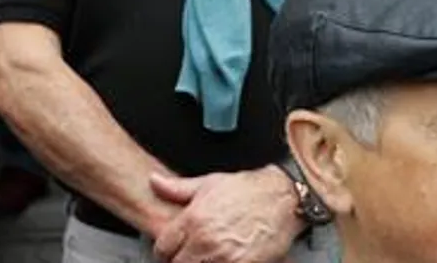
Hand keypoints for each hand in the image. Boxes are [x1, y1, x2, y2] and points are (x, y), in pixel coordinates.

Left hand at [149, 168, 302, 262]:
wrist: (282, 198)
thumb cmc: (248, 190)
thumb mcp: (209, 183)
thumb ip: (177, 188)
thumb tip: (154, 182)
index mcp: (193, 219)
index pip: (163, 248)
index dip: (165, 250)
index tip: (171, 250)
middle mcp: (205, 240)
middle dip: (181, 260)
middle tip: (191, 253)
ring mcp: (223, 257)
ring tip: (207, 256)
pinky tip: (223, 258)